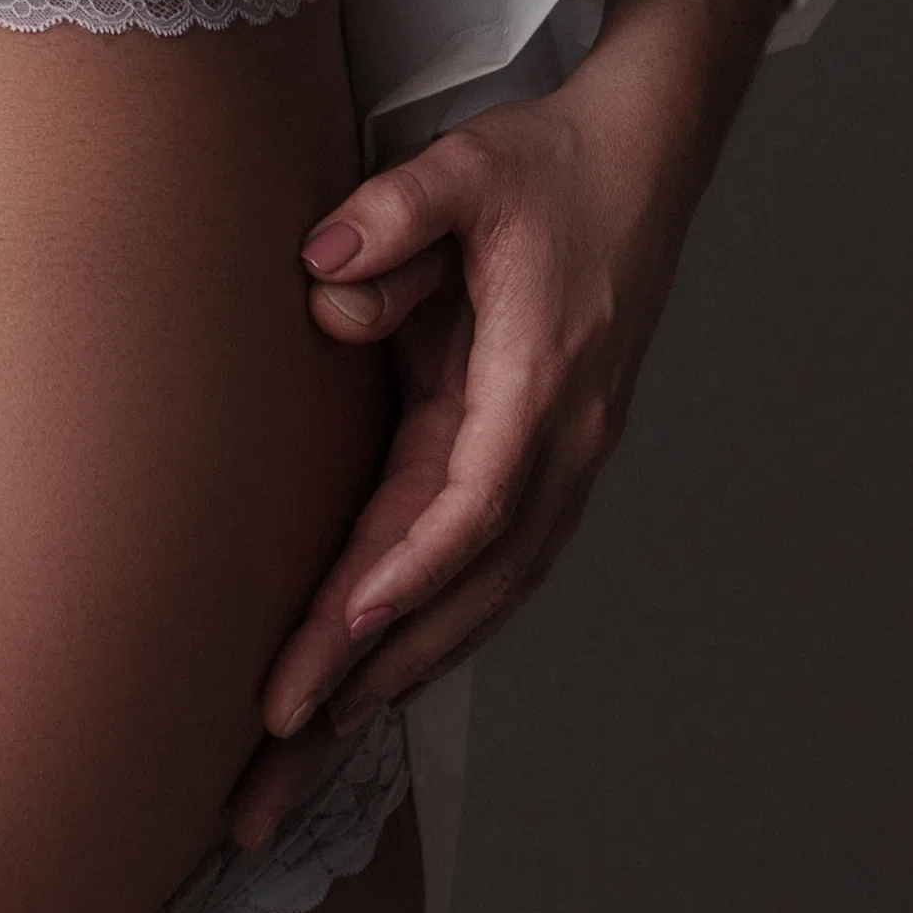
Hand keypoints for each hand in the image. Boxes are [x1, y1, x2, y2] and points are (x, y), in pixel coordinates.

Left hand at [229, 0, 785, 846]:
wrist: (640, 156)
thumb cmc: (547, 162)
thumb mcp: (468, 164)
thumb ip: (396, 210)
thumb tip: (323, 272)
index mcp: (543, 388)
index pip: (467, 508)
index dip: (402, 576)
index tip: (336, 633)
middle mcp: (561, 448)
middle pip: (463, 590)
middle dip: (369, 675)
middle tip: (272, 751)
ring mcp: (561, 466)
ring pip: (476, 600)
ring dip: (395, 677)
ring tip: (303, 756)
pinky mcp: (542, 465)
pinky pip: (482, 573)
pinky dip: (426, 633)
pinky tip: (369, 684)